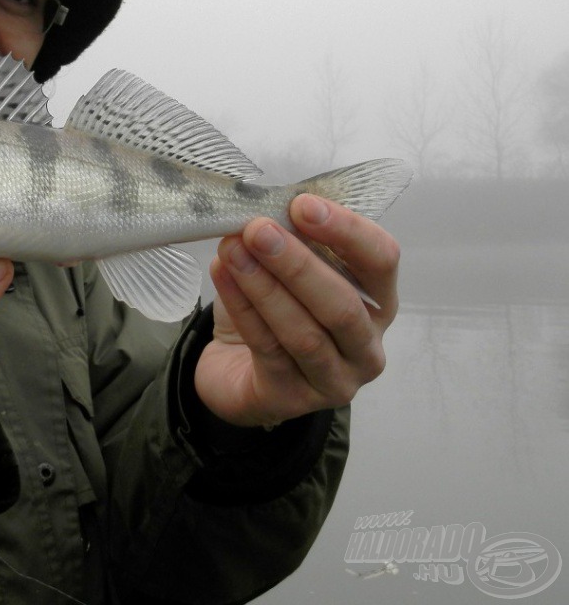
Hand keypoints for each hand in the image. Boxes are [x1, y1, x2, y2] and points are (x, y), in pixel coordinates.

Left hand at [195, 193, 400, 427]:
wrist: (237, 367)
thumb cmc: (273, 307)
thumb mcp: (288, 266)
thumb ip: (291, 238)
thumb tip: (269, 206)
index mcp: (376, 302)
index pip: (382, 261)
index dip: (346, 231)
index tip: (302, 205)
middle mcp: (366, 345)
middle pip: (342, 304)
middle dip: (297, 263)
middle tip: (257, 229)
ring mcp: (334, 379)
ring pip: (303, 332)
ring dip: (264, 286)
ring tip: (232, 249)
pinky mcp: (292, 399)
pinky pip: (267, 349)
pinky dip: (242, 307)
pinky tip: (222, 275)